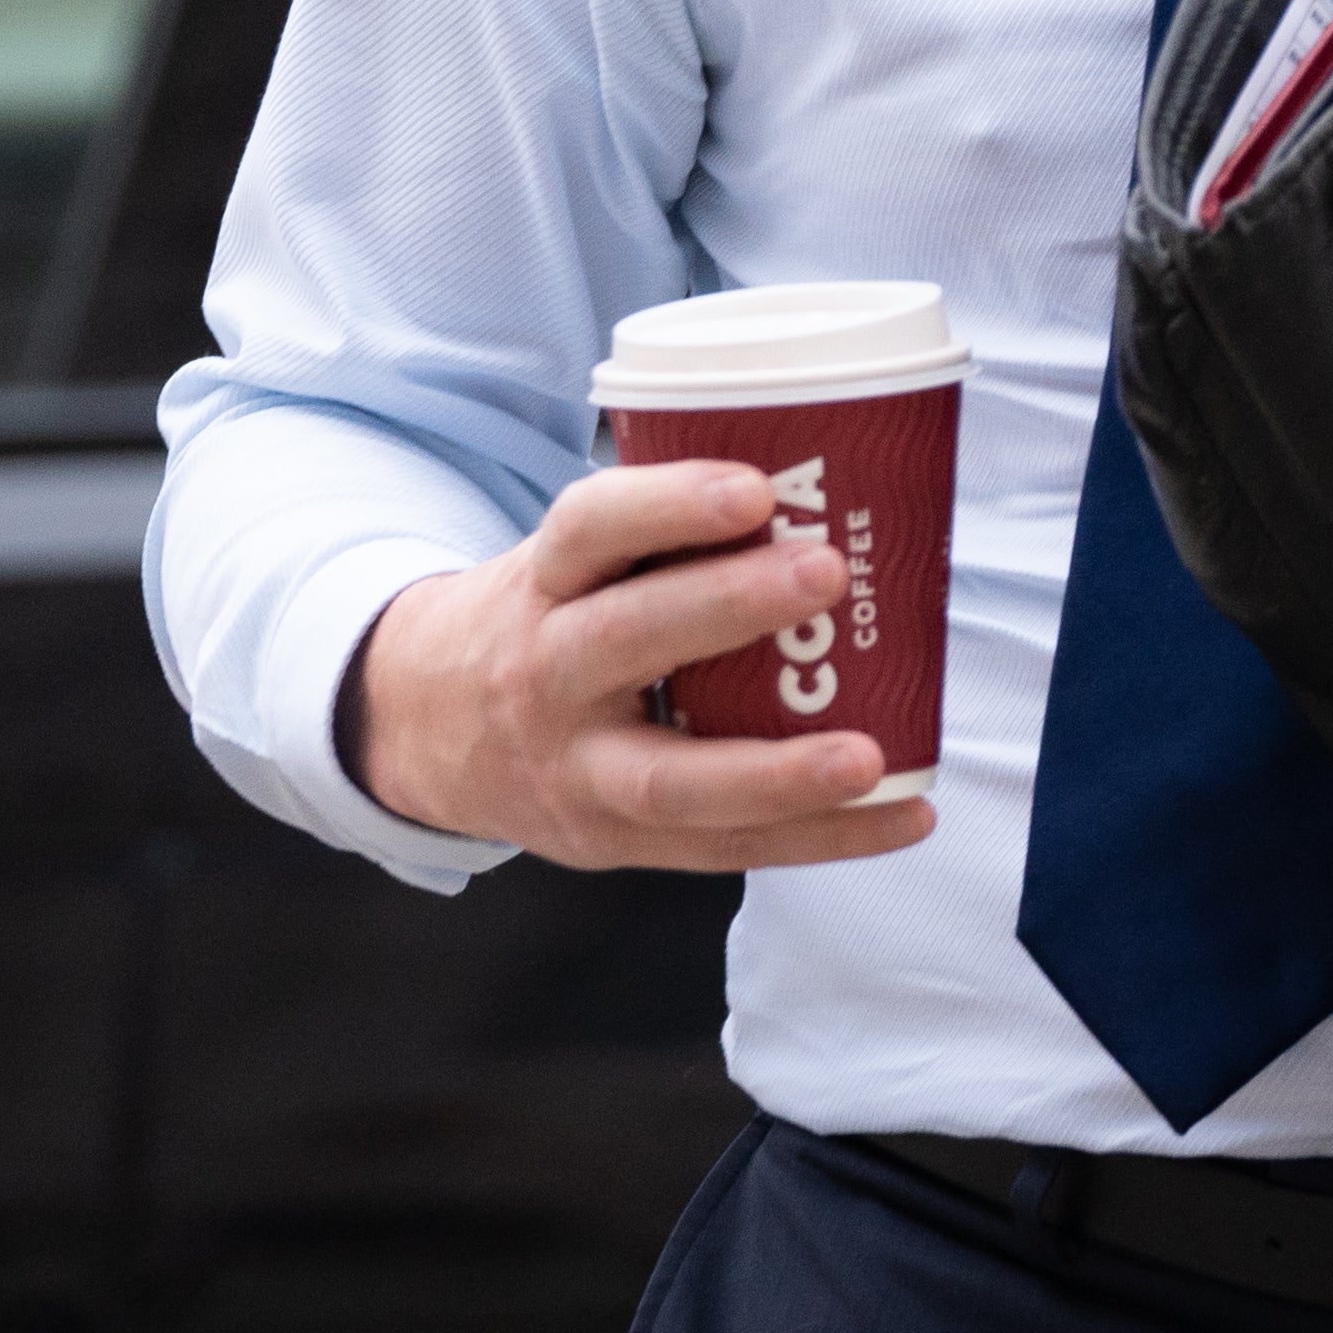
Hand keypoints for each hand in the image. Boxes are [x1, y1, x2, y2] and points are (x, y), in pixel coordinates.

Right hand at [342, 459, 939, 874]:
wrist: (430, 729)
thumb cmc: (549, 621)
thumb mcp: (571, 564)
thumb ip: (665, 534)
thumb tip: (838, 483)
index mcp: (545, 582)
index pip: (589, 527)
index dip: (667, 503)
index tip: (755, 488)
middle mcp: (548, 673)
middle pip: (626, 638)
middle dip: (728, 607)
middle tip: (828, 572)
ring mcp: (578, 769)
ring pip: (672, 778)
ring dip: (779, 772)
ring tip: (869, 755)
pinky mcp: (614, 841)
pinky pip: (722, 849)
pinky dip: (820, 839)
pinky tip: (902, 815)